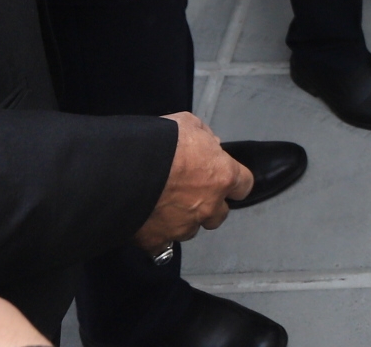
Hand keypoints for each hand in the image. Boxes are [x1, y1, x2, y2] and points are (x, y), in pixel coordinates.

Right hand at [134, 112, 253, 251]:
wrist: (126, 168)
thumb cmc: (163, 142)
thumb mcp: (189, 124)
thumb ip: (205, 137)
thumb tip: (211, 146)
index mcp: (222, 176)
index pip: (244, 185)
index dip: (235, 182)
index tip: (224, 179)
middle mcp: (209, 207)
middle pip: (219, 214)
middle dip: (209, 205)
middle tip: (190, 193)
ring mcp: (184, 227)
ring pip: (191, 230)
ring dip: (184, 220)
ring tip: (164, 206)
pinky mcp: (158, 241)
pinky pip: (162, 245)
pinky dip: (158, 237)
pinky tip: (148, 225)